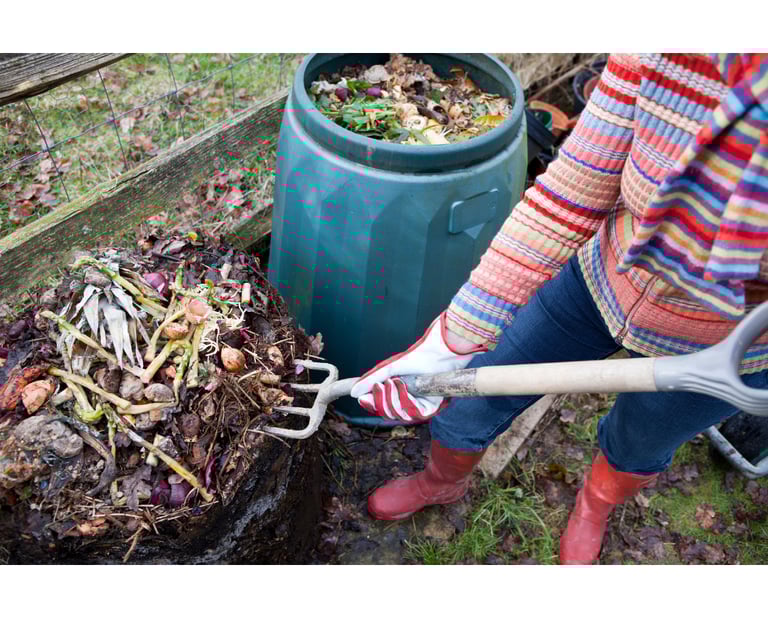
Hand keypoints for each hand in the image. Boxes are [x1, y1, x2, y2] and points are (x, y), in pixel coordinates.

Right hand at [350, 312, 485, 421]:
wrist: (440, 352)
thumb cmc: (418, 356)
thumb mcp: (390, 367)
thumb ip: (371, 379)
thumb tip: (353, 392)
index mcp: (398, 392)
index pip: (381, 406)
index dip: (371, 404)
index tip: (362, 399)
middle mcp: (408, 400)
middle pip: (388, 413)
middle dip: (382, 401)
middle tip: (382, 386)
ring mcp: (420, 404)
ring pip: (400, 415)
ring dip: (394, 399)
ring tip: (396, 382)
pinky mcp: (432, 406)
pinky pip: (415, 414)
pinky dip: (407, 401)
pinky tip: (405, 387)